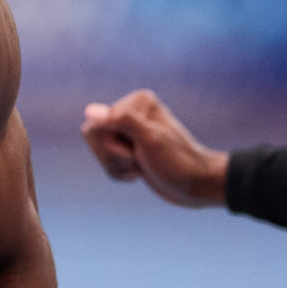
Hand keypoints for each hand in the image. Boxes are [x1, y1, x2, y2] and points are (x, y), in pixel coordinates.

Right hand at [81, 89, 227, 207]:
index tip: (139, 150)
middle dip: (112, 156)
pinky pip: (106, 161)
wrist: (196, 185)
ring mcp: (129, 131)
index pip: (96, 125)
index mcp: (136, 102)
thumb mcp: (150, 140)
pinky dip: (120, 172)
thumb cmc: (178, 162)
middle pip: (93, 136)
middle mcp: (131, 112)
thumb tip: (89, 111)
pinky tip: (139, 173)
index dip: (112, 146)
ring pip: (98, 151)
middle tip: (139, 159)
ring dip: (117, 166)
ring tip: (140, 167)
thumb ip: (121, 121)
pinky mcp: (129, 148)